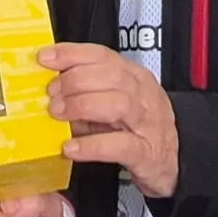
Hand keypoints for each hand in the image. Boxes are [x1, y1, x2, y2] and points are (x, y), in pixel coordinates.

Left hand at [38, 44, 179, 197]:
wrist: (172, 162)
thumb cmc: (137, 128)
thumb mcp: (113, 103)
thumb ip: (86, 93)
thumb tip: (49, 90)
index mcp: (133, 77)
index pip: (103, 55)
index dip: (72, 54)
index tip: (45, 58)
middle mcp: (143, 95)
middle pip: (110, 76)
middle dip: (75, 80)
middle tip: (51, 94)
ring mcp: (147, 124)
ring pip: (118, 103)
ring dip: (82, 105)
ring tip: (58, 114)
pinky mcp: (146, 153)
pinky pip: (120, 145)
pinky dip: (92, 145)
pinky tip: (72, 147)